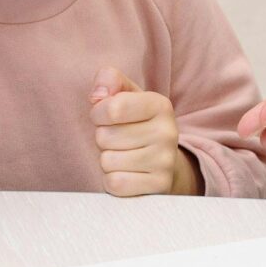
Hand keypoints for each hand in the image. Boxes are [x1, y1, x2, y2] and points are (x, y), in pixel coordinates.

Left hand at [91, 67, 199, 196]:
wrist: (163, 163)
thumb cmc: (136, 125)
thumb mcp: (126, 95)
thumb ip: (109, 80)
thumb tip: (97, 95)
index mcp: (160, 105)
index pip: (112, 108)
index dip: (98, 113)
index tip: (106, 117)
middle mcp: (168, 132)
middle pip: (105, 136)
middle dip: (104, 139)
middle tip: (120, 140)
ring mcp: (165, 161)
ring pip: (108, 161)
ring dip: (108, 161)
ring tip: (124, 156)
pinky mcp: (159, 186)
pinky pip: (115, 183)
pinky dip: (113, 181)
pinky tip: (127, 173)